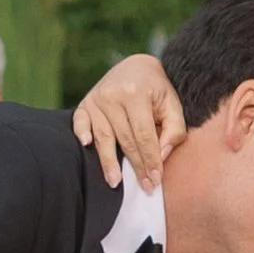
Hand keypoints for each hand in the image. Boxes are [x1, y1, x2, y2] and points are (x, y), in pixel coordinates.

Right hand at [72, 54, 183, 190]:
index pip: (143, 134)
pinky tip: (86, 145)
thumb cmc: (157, 89)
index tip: (155, 179)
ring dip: (108, 161)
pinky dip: (81, 133)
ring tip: (114, 182)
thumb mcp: (172, 104)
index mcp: (137, 93)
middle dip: (136, 165)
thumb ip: (174, 129)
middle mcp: (113, 95)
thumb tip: (161, 156)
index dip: (150, 159)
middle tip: (144, 186)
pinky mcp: (85, 102)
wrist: (137, 65)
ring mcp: (96, 98)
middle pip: (124, 139)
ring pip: (103, 136)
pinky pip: (79, 121)